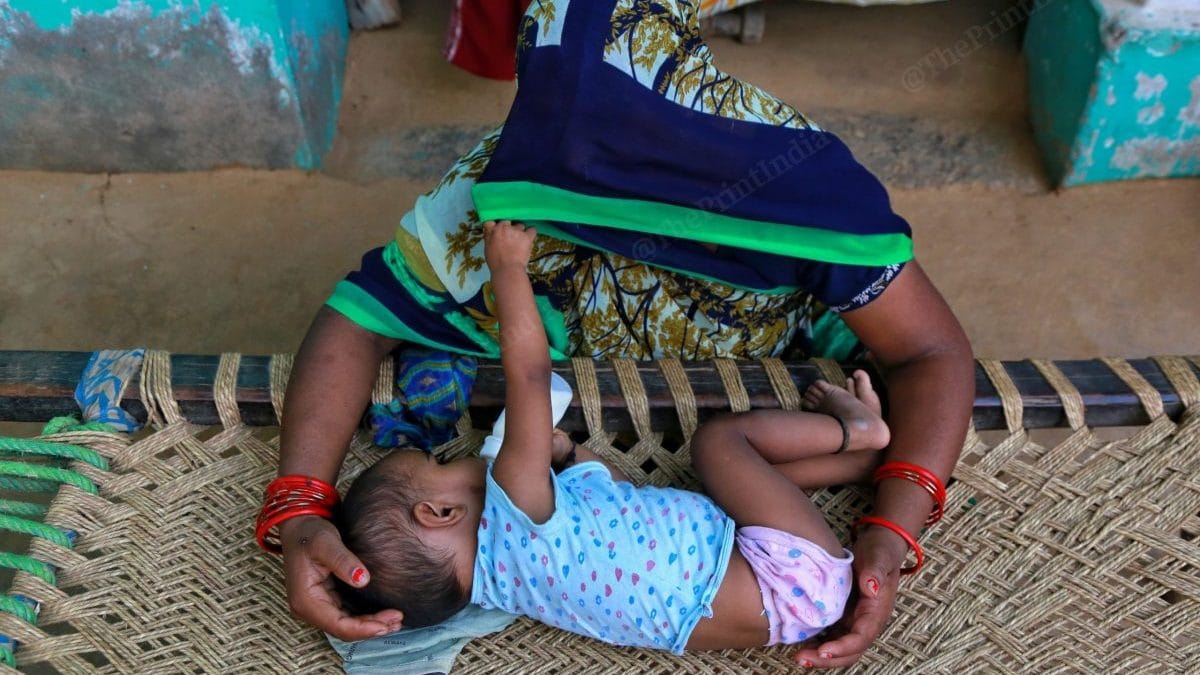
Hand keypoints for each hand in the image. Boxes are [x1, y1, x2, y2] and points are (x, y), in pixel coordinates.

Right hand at [280, 515, 404, 640]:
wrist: (300, 523)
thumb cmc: (309, 531)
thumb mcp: (326, 542)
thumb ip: (342, 560)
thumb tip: (363, 580)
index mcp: (305, 600)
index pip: (337, 625)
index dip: (363, 628)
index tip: (386, 624)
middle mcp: (309, 608)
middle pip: (343, 629)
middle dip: (371, 628)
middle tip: (398, 620)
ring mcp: (317, 605)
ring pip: (346, 625)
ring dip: (370, 625)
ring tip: (396, 620)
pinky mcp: (326, 599)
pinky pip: (347, 615)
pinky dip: (365, 617)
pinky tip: (383, 614)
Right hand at [483, 220, 535, 271]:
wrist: (508, 270)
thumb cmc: (496, 262)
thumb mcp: (487, 248)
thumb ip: (489, 236)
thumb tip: (489, 229)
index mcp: (493, 230)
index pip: (493, 221)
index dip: (496, 225)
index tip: (499, 230)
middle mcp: (505, 227)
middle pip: (508, 221)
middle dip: (509, 227)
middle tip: (510, 237)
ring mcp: (517, 231)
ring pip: (520, 225)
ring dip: (520, 231)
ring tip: (519, 242)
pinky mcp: (527, 236)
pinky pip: (532, 229)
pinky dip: (531, 233)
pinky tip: (529, 239)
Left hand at [792, 526, 903, 667]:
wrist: (881, 546)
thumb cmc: (880, 551)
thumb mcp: (879, 557)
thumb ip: (875, 571)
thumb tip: (872, 588)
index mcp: (876, 612)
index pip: (861, 637)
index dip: (843, 647)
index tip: (823, 650)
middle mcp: (867, 622)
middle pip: (850, 651)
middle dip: (827, 659)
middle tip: (801, 658)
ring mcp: (855, 621)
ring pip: (840, 647)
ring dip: (821, 655)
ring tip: (798, 656)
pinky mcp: (845, 617)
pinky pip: (833, 636)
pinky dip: (818, 643)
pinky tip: (800, 642)